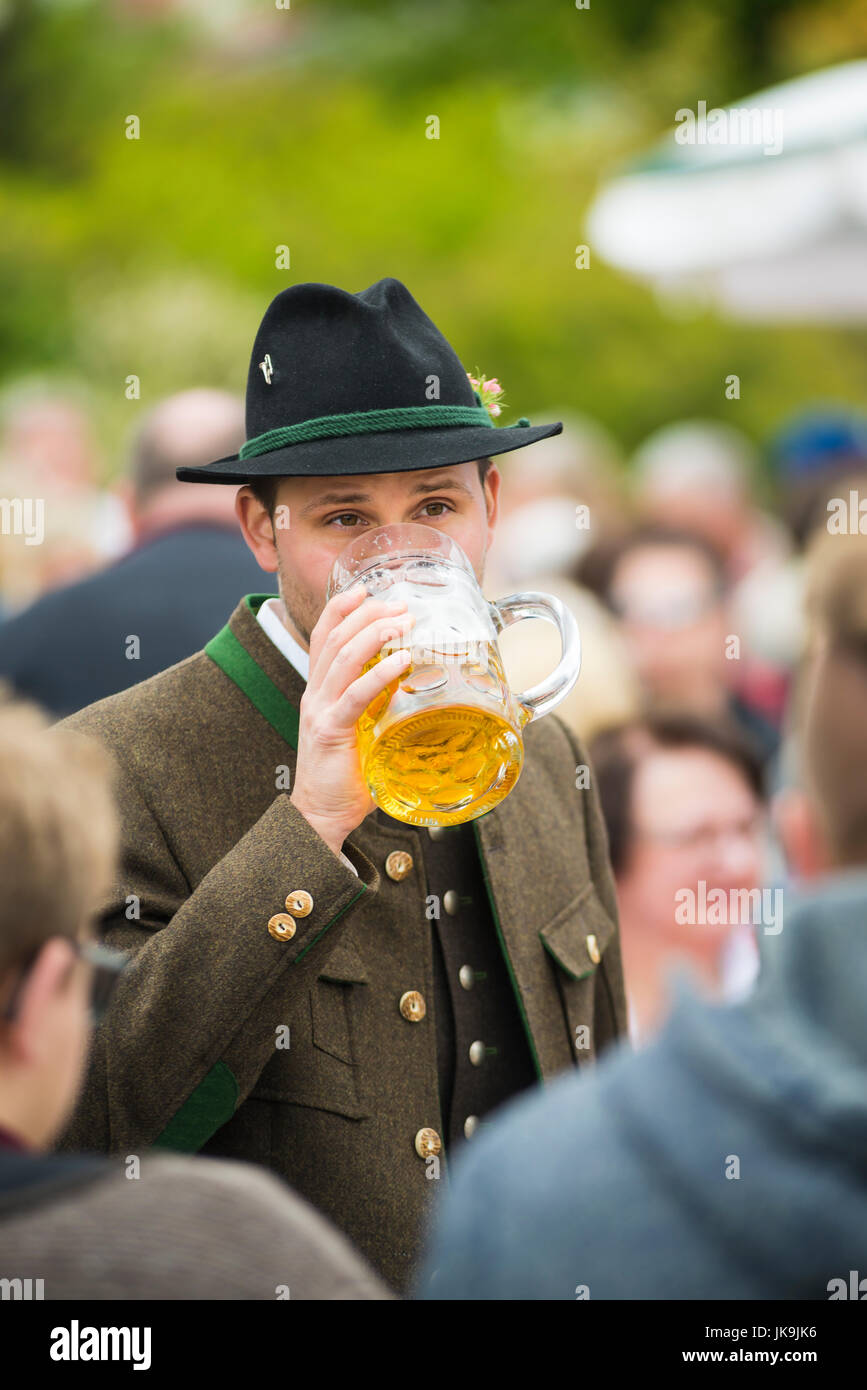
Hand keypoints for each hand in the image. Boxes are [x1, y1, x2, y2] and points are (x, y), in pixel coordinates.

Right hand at [289, 584, 414, 857]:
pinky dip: (380, 673)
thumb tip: (416, 691)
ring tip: (402, 620)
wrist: (320, 817)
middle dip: (367, 613)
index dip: (342, 608)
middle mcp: (316, 694)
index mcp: (320, 691)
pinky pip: (355, 694)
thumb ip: (380, 709)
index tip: (366, 590)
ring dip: (375, 632)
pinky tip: (402, 660)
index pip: (325, 637)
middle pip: (335, 637)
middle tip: (398, 602)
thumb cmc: (346, 778)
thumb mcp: (363, 732)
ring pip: (343, 656)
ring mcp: (320, 710)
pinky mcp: (331, 730)